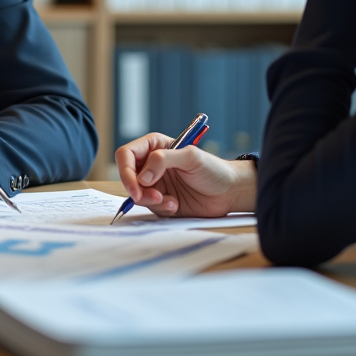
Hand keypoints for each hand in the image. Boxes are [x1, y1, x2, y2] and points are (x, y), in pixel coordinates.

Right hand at [116, 133, 255, 217]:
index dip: (126, 171)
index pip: (126, 155)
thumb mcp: (191, 157)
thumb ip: (163, 160)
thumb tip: (142, 175)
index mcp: (155, 147)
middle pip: (128, 177)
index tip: (136, 187)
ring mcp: (156, 183)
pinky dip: (161, 209)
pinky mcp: (161, 200)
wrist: (229, 192)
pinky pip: (150, 207)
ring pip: (137, 195)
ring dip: (151, 201)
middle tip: (155, 198)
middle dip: (138, 190)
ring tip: (172, 201)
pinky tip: (176, 204)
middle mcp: (151, 165)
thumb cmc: (214, 169)